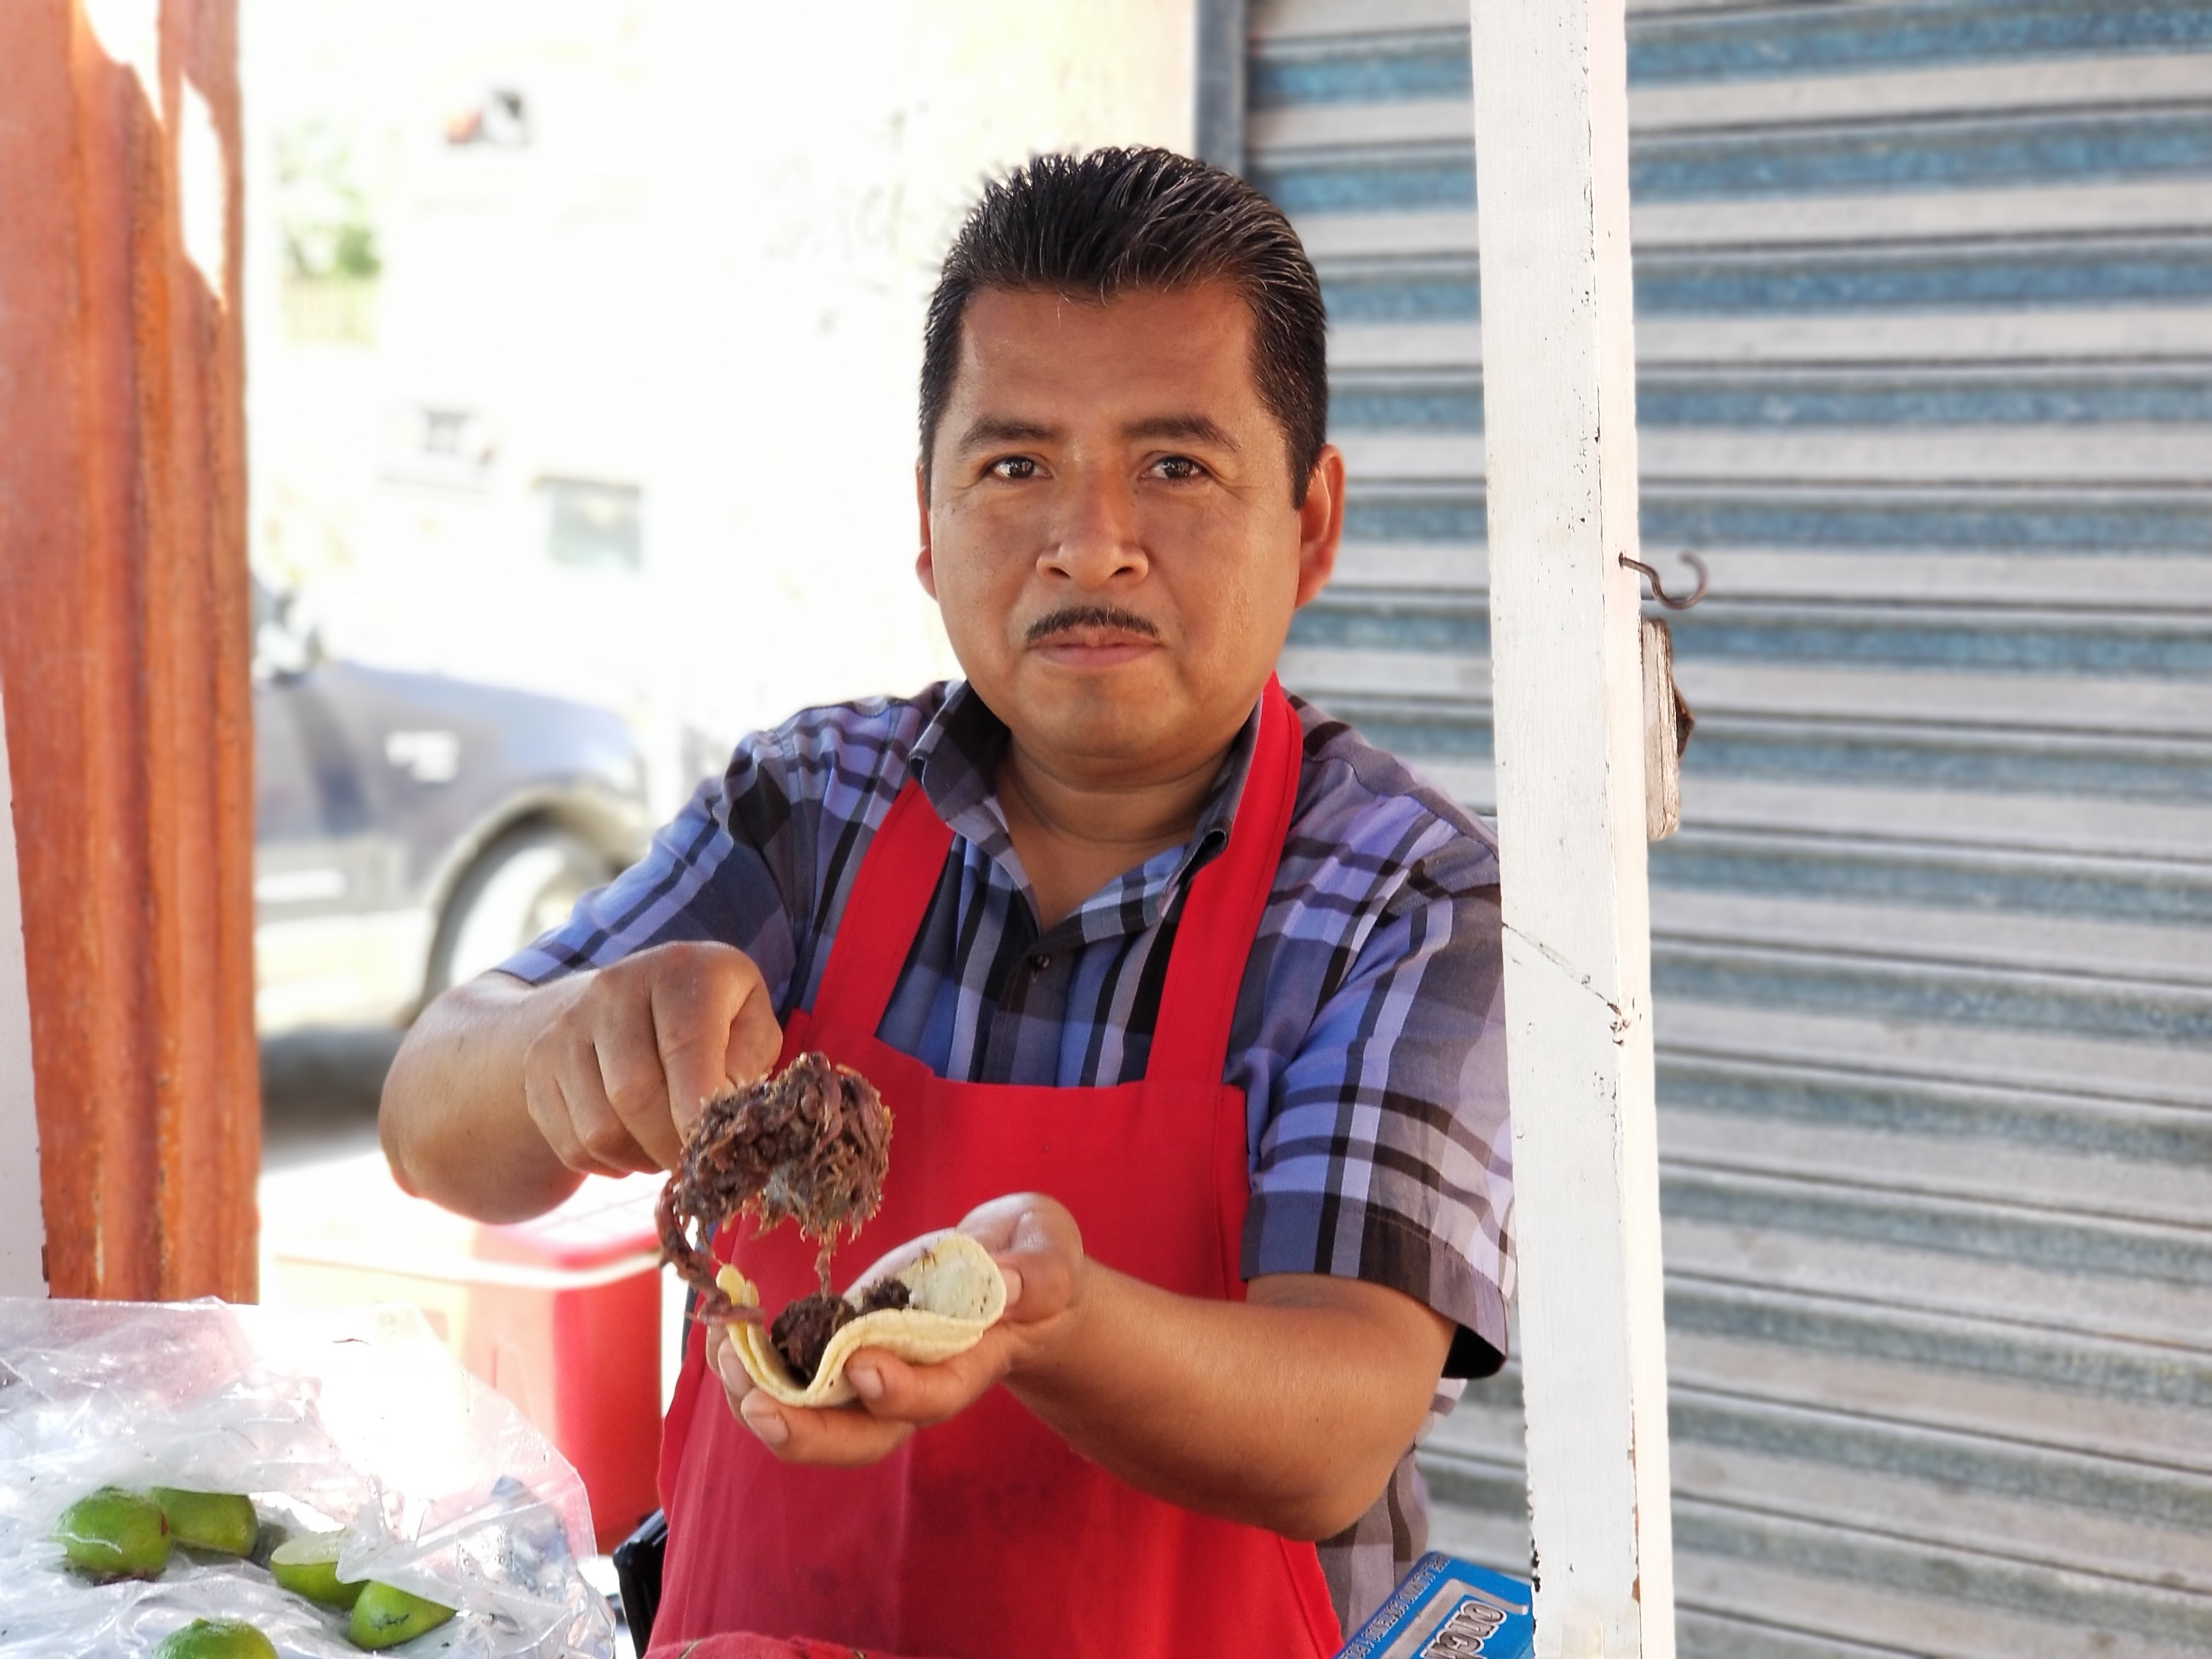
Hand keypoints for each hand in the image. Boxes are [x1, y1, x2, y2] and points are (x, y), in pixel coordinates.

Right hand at [519, 941, 782, 1177]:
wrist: (626, 997)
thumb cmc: (711, 1016)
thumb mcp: (749, 1023)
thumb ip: (749, 1064)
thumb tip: (723, 1119)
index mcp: (680, 971)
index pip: (684, 1046)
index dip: (698, 1110)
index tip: (712, 1147)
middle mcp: (614, 988)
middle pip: (634, 1093)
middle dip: (671, 1145)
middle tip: (695, 1162)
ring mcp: (567, 1025)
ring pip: (598, 1128)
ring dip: (640, 1159)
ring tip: (667, 1149)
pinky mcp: (539, 1063)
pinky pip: (570, 1143)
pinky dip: (607, 1163)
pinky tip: (633, 1145)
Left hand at [713, 1193, 1087, 1465]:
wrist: (1013, 1270)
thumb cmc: (1036, 1261)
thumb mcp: (1051, 1252)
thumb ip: (1037, 1272)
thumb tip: (1004, 1284)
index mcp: (971, 1359)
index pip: (936, 1394)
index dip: (899, 1390)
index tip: (862, 1363)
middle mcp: (915, 1380)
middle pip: (861, 1437)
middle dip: (807, 1430)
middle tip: (757, 1404)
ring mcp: (875, 1368)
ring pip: (816, 1414)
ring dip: (761, 1397)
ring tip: (721, 1356)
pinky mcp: (845, 1344)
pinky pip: (793, 1372)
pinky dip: (753, 1360)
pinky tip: (721, 1330)